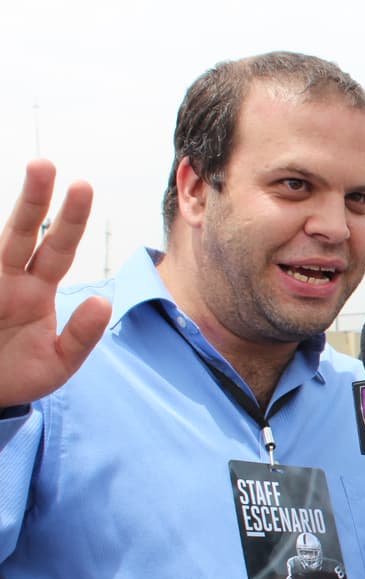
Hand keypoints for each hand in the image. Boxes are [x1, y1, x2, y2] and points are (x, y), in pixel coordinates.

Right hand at [0, 160, 109, 408]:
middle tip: (44, 163)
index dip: (71, 218)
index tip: (83, 184)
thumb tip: (103, 303)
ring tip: (26, 176)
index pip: (58, 248)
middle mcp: (8, 279)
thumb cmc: (17, 376)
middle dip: (33, 198)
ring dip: (12, 213)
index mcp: (36, 290)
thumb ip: (81, 337)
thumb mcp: (57, 364)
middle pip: (23, 231)